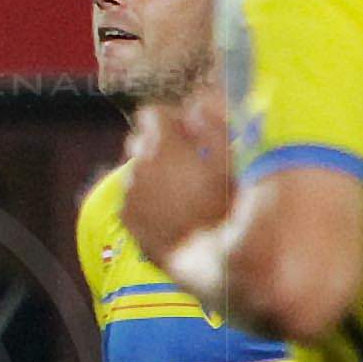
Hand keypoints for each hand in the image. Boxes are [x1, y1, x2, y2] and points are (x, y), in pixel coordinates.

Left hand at [123, 79, 237, 271]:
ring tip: (190, 192)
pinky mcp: (128, 220)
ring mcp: (129, 194)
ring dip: (158, 174)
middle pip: (142, 140)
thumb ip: (214, 121)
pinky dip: (151, 200)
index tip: (193, 132)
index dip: (175, 119)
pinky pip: (136, 199)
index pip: (153, 112)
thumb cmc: (230, 206)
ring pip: (139, 171)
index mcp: (162, 144)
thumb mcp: (234, 157)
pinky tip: (177, 213)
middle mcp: (137, 165)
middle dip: (165, 145)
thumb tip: (197, 101)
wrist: (211, 261)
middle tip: (195, 162)